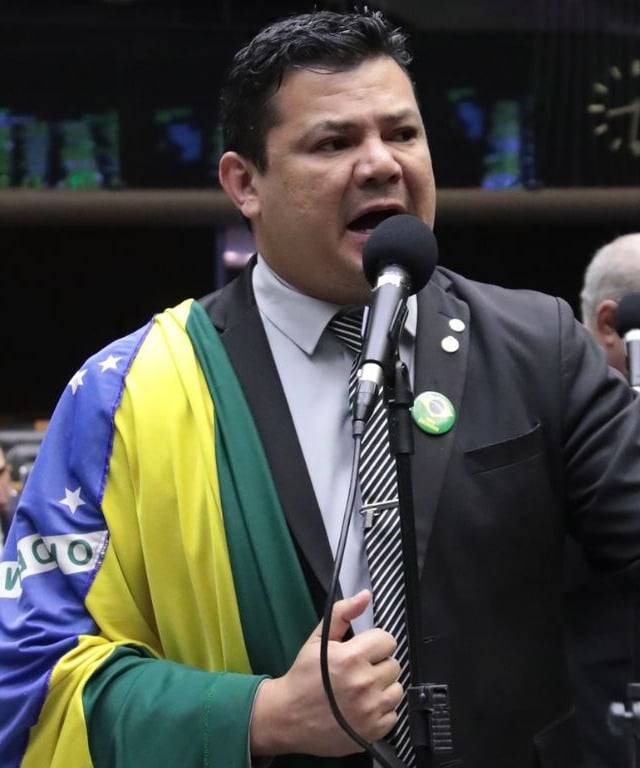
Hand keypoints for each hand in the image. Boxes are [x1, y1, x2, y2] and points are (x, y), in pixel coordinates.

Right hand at [250, 589, 402, 756]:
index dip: (374, 643)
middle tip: (359, 670)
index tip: (362, 650)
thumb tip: (365, 596)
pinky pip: (393, 714)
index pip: (387, 640)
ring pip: (396, 688)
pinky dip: (381, 710)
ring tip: (361, 689)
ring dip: (382, 687)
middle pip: (394, 664)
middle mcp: (364, 683)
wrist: (287, 717)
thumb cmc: (303, 676)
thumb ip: (342, 614)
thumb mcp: (317, 640)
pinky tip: (362, 707)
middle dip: (378, 664)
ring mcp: (370, 710)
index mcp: (351, 657)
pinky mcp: (373, 732)